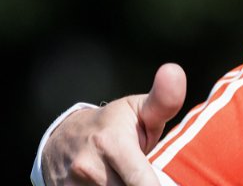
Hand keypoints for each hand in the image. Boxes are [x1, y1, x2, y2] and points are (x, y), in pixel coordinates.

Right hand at [40, 63, 186, 184]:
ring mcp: (72, 185)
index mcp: (111, 143)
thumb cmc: (114, 124)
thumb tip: (174, 71)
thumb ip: (164, 100)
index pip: (142, 182)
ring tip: (125, 174)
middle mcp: (88, 167)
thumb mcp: (139, 109)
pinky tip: (113, 180)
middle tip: (143, 171)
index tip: (165, 184)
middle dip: (141, 184)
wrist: (64, 138)